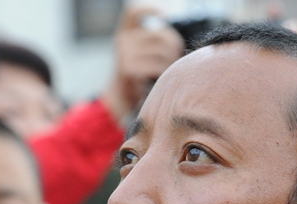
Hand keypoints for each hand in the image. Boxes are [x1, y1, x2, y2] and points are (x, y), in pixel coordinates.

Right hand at [102, 6, 183, 120]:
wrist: (120, 101)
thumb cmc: (138, 77)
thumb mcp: (142, 54)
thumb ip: (152, 42)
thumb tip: (175, 38)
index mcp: (125, 32)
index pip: (134, 11)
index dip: (150, 9)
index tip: (165, 16)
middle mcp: (123, 40)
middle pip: (159, 34)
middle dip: (174, 46)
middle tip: (176, 59)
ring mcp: (124, 53)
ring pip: (161, 51)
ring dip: (171, 63)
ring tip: (169, 71)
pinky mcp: (127, 68)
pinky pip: (156, 66)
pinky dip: (164, 73)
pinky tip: (161, 79)